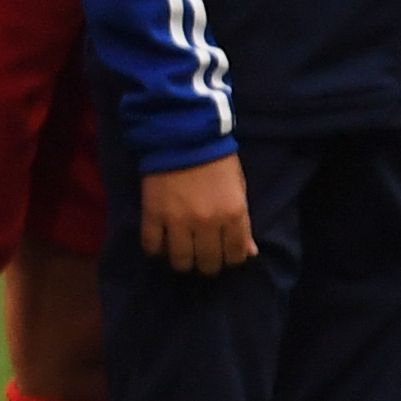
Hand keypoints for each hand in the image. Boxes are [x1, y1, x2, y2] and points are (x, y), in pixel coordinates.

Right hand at [138, 155, 255, 276]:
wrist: (182, 135)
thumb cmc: (216, 161)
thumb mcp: (238, 189)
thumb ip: (243, 223)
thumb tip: (249, 252)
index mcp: (233, 215)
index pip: (235, 255)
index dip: (230, 259)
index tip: (224, 255)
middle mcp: (208, 223)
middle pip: (208, 263)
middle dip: (207, 265)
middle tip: (202, 258)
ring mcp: (178, 221)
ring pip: (180, 260)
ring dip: (182, 262)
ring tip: (181, 253)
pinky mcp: (153, 214)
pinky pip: (152, 245)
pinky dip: (156, 250)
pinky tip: (160, 245)